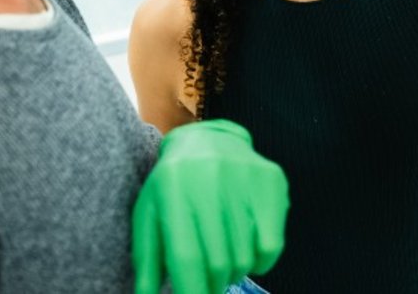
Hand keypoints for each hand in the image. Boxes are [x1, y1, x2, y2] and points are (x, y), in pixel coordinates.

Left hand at [133, 120, 288, 293]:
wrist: (207, 140)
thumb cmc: (172, 188)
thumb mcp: (149, 216)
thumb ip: (147, 260)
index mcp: (172, 190)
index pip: (186, 257)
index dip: (192, 292)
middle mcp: (208, 179)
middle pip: (217, 263)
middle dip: (211, 286)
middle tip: (207, 285)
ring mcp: (243, 178)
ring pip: (244, 257)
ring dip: (232, 272)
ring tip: (222, 258)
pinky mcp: (270, 181)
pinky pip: (271, 246)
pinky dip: (259, 262)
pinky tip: (246, 248)